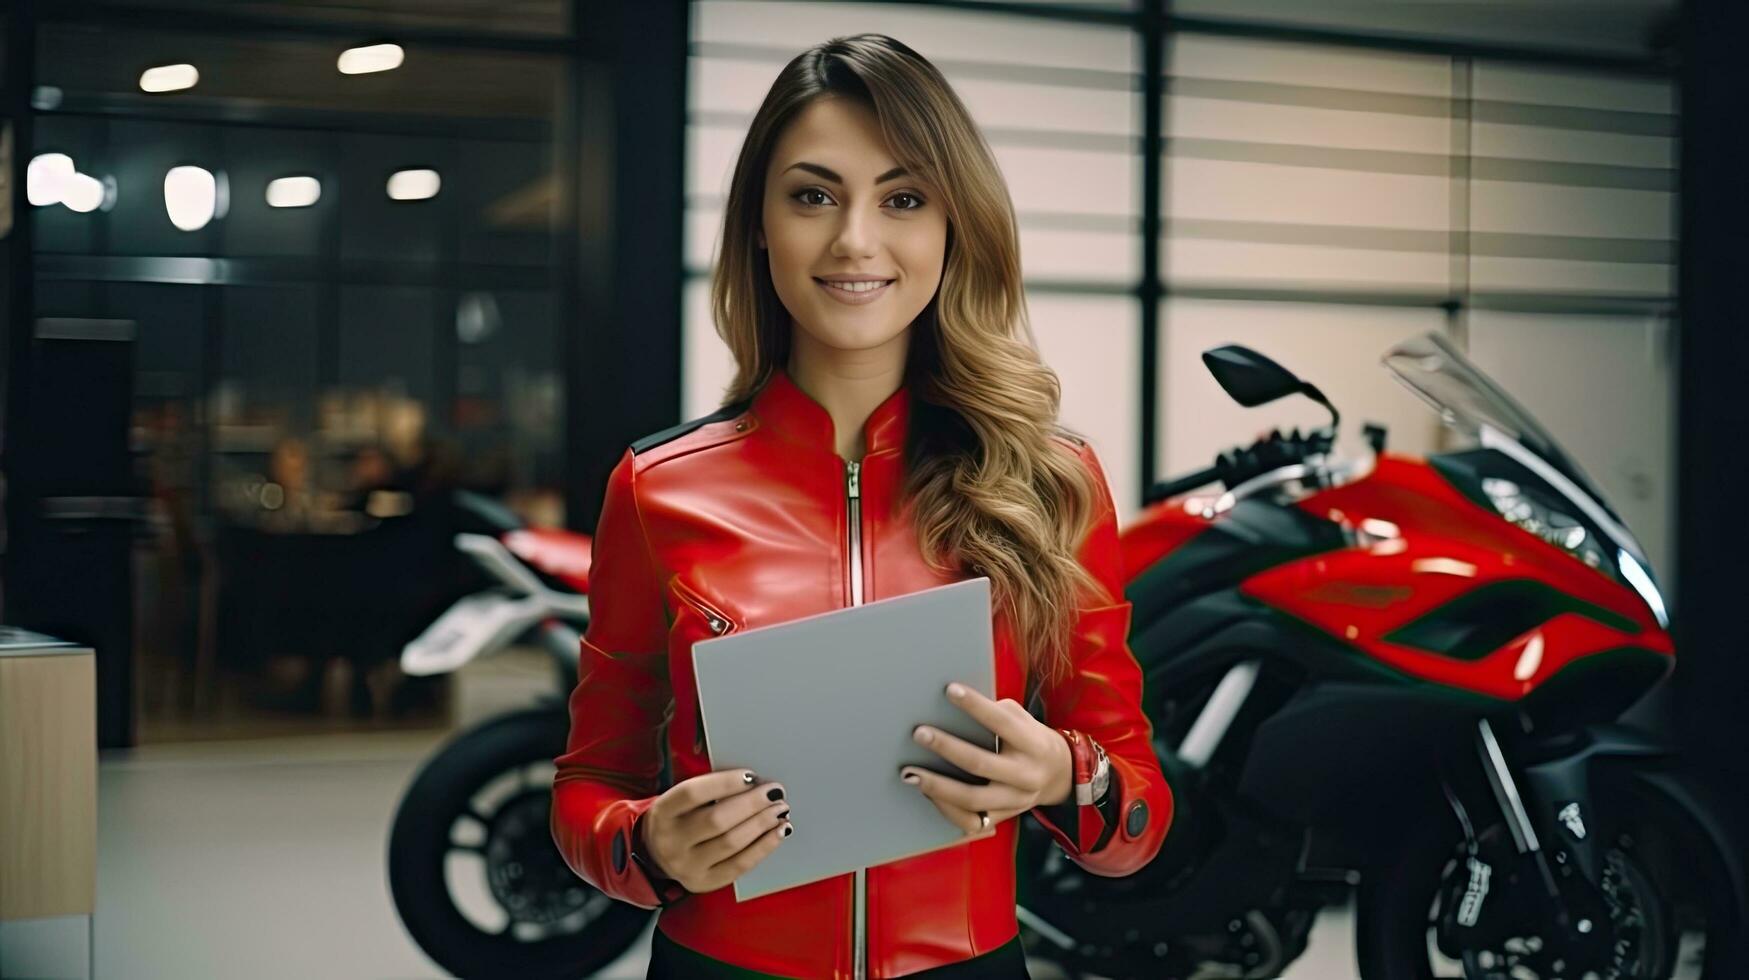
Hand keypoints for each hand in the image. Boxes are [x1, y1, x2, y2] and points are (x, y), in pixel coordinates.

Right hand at [638, 768, 792, 893]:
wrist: (655, 855)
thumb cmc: (679, 818)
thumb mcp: (680, 800)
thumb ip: (709, 789)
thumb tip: (753, 782)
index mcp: (663, 812)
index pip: (693, 793)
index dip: (725, 783)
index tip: (752, 775)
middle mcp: (671, 841)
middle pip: (717, 820)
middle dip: (752, 804)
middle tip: (775, 792)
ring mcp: (687, 866)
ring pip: (732, 843)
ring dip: (762, 824)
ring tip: (780, 810)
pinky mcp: (704, 882)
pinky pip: (740, 865)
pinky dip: (764, 846)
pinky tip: (778, 832)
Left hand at [900, 682, 1073, 837]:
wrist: (1058, 775)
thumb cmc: (1029, 738)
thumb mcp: (1022, 719)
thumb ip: (995, 713)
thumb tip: (951, 703)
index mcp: (1033, 744)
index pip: (1002, 723)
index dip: (976, 706)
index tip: (949, 690)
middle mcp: (1026, 775)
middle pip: (981, 764)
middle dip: (947, 748)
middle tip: (919, 733)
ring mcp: (1015, 801)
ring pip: (972, 800)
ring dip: (938, 787)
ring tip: (911, 773)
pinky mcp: (1003, 818)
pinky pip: (970, 821)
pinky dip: (946, 809)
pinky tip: (927, 794)